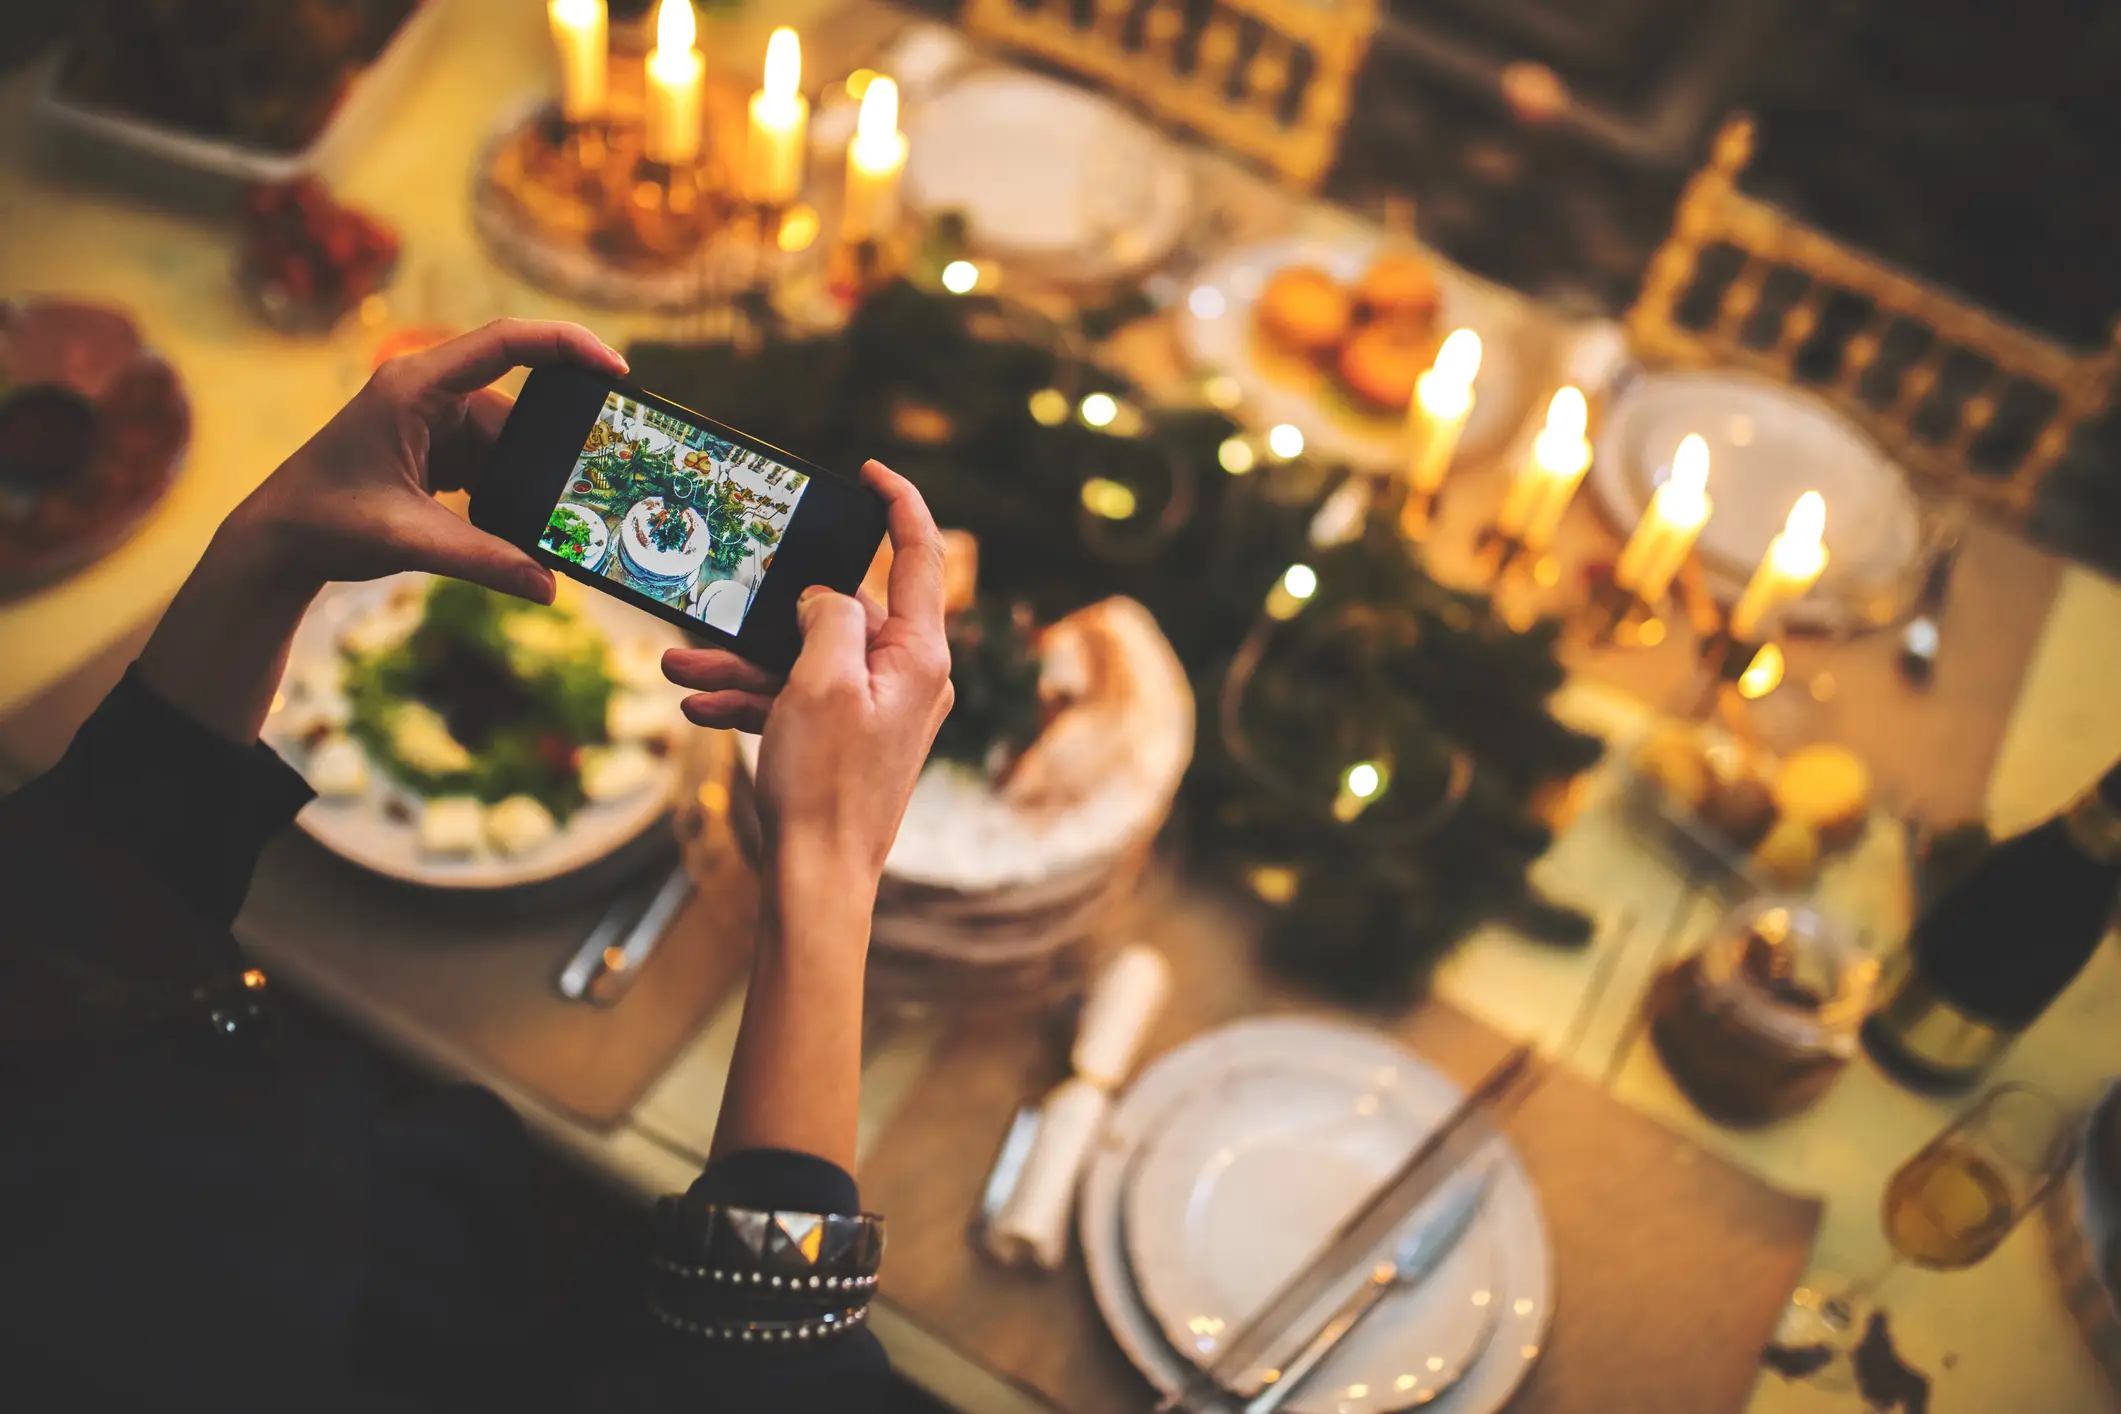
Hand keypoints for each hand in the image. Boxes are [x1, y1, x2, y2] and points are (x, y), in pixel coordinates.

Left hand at [218, 318, 628, 598]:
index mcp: (415, 387)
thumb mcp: (409, 541)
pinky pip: (493, 462)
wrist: (276, 541)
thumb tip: (549, 586)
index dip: (566, 344)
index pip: (505, 342)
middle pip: (518, 407)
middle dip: (557, 447)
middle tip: (599, 480)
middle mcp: (428, 393)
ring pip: (510, 442)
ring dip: (532, 480)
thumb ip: (484, 561)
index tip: (616, 368)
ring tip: (559, 520)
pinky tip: (525, 526)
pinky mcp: (436, 451)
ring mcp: (433, 422)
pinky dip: (512, 491)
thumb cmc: (324, 522)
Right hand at [662, 459, 953, 890]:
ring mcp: (879, 710)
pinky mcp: (849, 739)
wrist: (818, 881)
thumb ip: (827, 617)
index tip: (867, 470)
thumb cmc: (826, 783)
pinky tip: (697, 703)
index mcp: (920, 654)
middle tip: (710, 608)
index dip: (897, 503)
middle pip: (840, 614)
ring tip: (678, 664)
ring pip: (806, 661)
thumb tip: (826, 594)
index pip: (918, 554)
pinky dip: (754, 699)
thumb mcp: (819, 681)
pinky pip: (799, 701)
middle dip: (767, 614)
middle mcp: (909, 677)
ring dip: (742, 662)